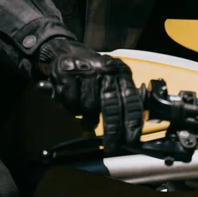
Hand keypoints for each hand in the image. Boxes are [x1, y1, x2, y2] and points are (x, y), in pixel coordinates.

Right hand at [37, 38, 142, 153]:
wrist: (64, 49)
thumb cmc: (91, 71)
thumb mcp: (110, 80)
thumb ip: (119, 100)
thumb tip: (129, 131)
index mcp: (120, 71)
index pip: (130, 99)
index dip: (132, 123)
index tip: (132, 141)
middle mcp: (105, 68)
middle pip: (110, 107)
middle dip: (112, 131)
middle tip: (112, 147)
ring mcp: (85, 69)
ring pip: (88, 107)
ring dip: (85, 116)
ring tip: (83, 111)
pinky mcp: (65, 72)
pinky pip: (70, 102)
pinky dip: (69, 106)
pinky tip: (70, 98)